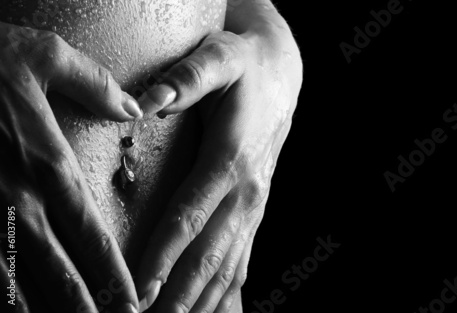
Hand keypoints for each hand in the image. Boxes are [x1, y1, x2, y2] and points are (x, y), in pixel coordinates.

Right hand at [0, 22, 141, 312]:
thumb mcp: (44, 55)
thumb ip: (95, 85)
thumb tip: (133, 107)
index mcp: (46, 166)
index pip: (92, 235)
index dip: (113, 274)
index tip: (132, 301)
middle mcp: (17, 201)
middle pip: (60, 272)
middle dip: (86, 307)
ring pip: (16, 282)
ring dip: (43, 312)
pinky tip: (13, 311)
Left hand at [135, 2, 302, 311]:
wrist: (280, 78)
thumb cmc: (244, 69)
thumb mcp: (220, 58)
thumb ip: (188, 77)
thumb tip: (145, 102)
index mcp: (231, 159)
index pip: (192, 216)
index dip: (165, 256)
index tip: (140, 291)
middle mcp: (246, 192)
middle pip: (210, 254)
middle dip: (179, 295)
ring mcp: (253, 206)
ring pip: (227, 267)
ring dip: (201, 302)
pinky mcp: (253, 211)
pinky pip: (241, 261)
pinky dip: (226, 294)